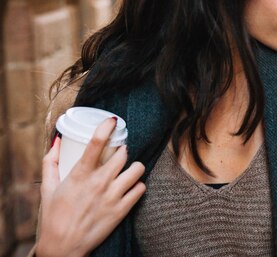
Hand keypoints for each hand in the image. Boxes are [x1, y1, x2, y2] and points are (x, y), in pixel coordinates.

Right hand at [35, 118, 145, 256]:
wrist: (62, 248)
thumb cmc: (53, 217)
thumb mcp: (48, 188)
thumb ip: (50, 162)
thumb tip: (56, 141)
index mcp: (80, 175)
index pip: (96, 143)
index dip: (106, 127)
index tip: (112, 120)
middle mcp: (99, 182)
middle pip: (123, 153)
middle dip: (122, 151)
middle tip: (118, 154)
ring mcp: (112, 196)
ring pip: (137, 168)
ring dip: (134, 167)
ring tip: (128, 170)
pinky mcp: (122, 209)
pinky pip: (141, 188)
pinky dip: (138, 186)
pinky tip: (131, 187)